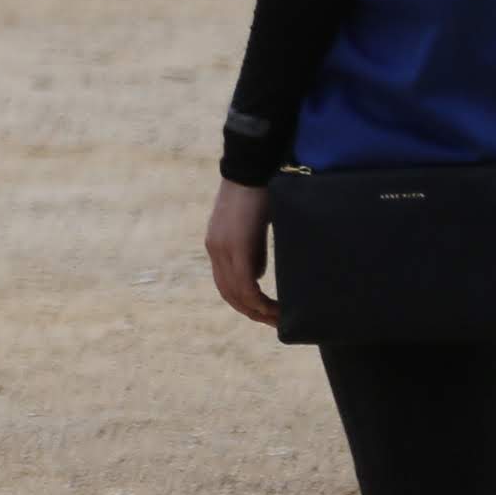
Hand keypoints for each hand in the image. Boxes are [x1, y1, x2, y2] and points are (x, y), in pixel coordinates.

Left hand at [206, 178, 277, 327]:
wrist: (252, 171)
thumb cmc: (259, 194)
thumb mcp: (254, 229)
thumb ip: (253, 252)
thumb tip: (257, 275)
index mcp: (218, 246)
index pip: (227, 284)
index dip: (245, 303)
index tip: (266, 313)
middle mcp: (216, 251)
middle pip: (229, 294)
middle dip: (252, 313)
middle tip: (276, 323)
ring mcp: (223, 249)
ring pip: (236, 293)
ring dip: (258, 311)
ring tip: (279, 319)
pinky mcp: (235, 247)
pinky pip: (245, 284)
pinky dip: (259, 301)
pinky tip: (275, 308)